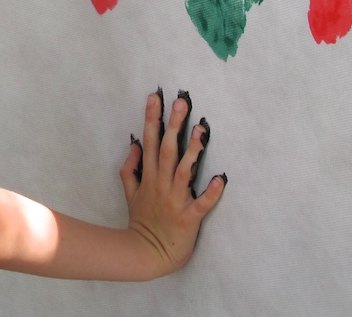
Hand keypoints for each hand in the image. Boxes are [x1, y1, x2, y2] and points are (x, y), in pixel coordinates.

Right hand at [120, 89, 225, 275]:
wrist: (145, 254)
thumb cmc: (141, 222)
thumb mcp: (130, 192)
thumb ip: (131, 167)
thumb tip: (135, 144)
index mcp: (149, 177)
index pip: (149, 141)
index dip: (152, 118)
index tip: (156, 97)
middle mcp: (161, 184)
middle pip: (167, 149)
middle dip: (173, 125)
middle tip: (181, 102)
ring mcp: (175, 200)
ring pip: (184, 171)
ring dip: (193, 150)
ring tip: (202, 129)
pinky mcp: (189, 218)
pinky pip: (202, 204)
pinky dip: (211, 192)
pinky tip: (221, 178)